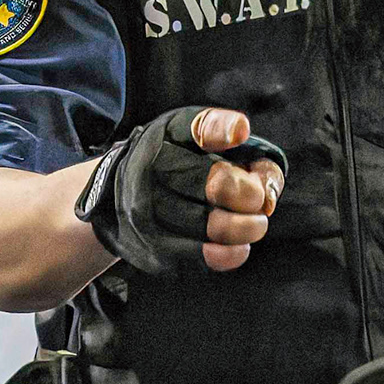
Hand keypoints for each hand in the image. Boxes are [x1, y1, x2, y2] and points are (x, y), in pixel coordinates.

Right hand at [74, 106, 285, 276]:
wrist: (114, 197)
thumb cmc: (179, 164)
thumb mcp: (206, 145)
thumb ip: (248, 155)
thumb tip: (268, 195)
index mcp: (169, 132)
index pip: (199, 128)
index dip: (223, 130)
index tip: (241, 134)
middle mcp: (152, 167)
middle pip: (214, 184)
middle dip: (248, 196)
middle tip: (258, 201)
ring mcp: (146, 209)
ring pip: (207, 224)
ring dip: (243, 229)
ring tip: (256, 226)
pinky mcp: (149, 245)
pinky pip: (197, 255)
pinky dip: (227, 255)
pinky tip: (240, 248)